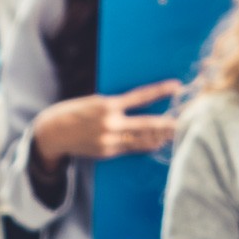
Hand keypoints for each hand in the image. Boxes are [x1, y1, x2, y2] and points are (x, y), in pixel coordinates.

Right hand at [30, 80, 182, 171]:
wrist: (52, 133)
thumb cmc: (74, 112)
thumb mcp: (93, 102)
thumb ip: (115, 105)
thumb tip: (138, 106)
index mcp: (106, 105)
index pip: (140, 96)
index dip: (160, 91)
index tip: (177, 85)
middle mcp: (110, 123)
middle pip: (148, 124)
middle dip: (168, 123)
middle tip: (187, 119)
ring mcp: (109, 140)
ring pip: (143, 139)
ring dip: (161, 136)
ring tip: (177, 131)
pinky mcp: (108, 152)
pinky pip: (133, 149)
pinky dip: (147, 145)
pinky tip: (159, 142)